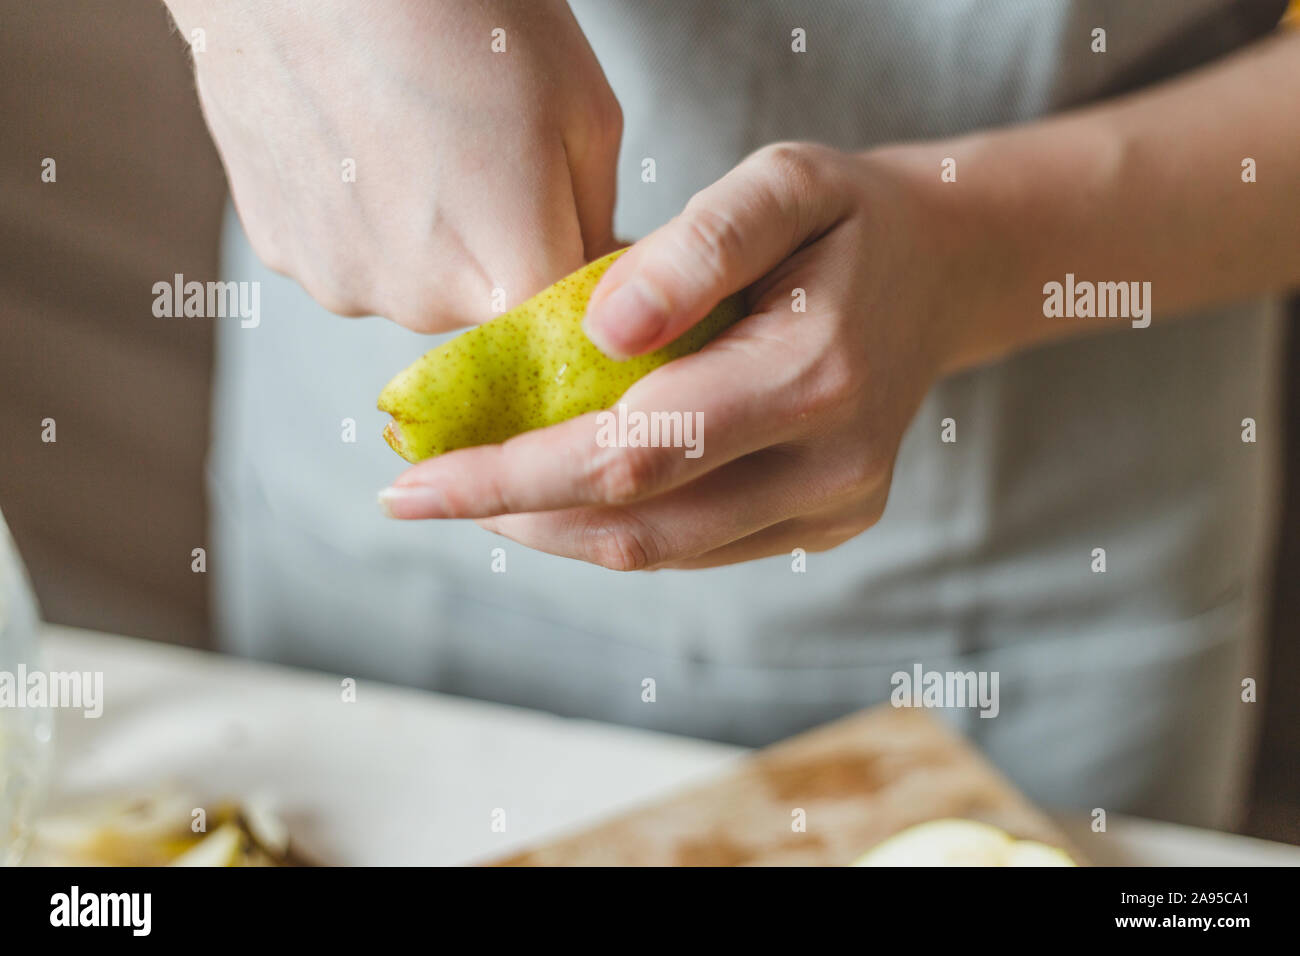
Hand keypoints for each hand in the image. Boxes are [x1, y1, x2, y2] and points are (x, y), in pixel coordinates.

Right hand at [166, 0, 620, 329]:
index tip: (563, 214)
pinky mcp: (280, 252)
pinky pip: (351, 253)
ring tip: (415, 133)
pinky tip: (359, 138)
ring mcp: (342, 281)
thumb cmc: (458, 11)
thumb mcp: (585, 112)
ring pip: (416, 281)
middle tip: (483, 147)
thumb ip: (595, 223)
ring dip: (429, 232)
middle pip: (488, 305)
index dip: (576, 270)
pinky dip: (363, 213)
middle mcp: (424, 306)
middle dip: (500, 246)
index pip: (569, 323)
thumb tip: (585, 274)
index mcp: (512, 280)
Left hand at [382, 142, 964, 567]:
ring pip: (661, 550)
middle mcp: (832, 465)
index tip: (410, 485)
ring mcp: (834, 508)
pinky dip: (614, 523)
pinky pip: (696, 544)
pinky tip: (562, 488)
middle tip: (420, 488)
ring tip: (477, 487)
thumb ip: (699, 248)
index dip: (510, 476)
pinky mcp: (827, 524)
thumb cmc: (847, 218)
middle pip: (637, 523)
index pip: (631, 453)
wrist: (944, 271)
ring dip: (554, 526)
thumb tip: (598, 329)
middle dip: (513, 511)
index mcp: (814, 376)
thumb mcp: (782, 184)